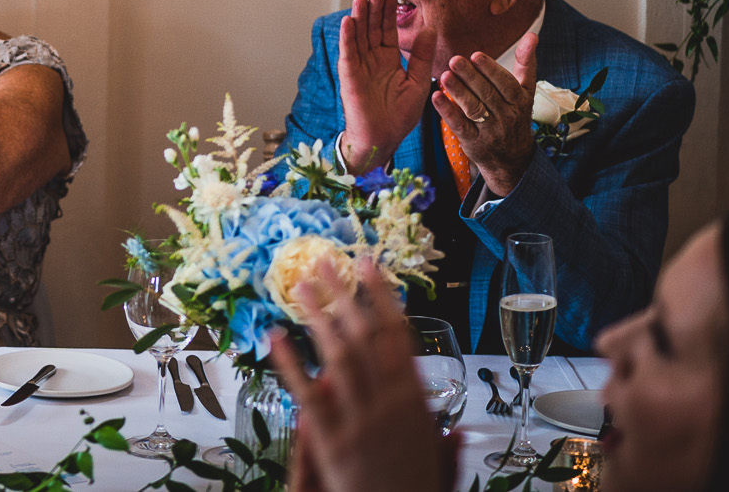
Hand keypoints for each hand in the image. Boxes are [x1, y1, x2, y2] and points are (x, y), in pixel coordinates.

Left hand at [271, 257, 456, 491]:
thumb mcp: (438, 467)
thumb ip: (444, 445)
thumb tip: (455, 432)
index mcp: (415, 402)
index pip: (398, 336)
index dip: (381, 297)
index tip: (368, 264)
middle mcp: (388, 404)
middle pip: (364, 338)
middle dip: (344, 296)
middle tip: (324, 261)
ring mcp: (359, 421)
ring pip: (337, 358)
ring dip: (318, 317)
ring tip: (300, 286)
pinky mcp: (331, 441)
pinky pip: (306, 394)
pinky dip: (289, 363)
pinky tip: (273, 337)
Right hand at [338, 0, 433, 172]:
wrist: (383, 138)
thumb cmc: (400, 115)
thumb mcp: (419, 81)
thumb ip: (423, 56)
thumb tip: (431, 29)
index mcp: (389, 60)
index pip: (388, 32)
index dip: (389, 15)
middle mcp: (372, 59)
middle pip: (371, 29)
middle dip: (374, 10)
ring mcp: (359, 65)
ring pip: (358, 36)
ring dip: (359, 17)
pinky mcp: (349, 74)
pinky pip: (348, 52)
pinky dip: (348, 37)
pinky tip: (349, 21)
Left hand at [436, 32, 538, 197]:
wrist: (512, 158)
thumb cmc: (515, 115)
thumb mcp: (526, 91)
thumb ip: (526, 63)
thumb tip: (532, 35)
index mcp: (520, 101)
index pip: (506, 84)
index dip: (491, 70)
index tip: (476, 55)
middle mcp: (506, 116)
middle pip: (487, 95)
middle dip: (470, 77)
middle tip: (454, 60)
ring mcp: (490, 130)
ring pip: (474, 109)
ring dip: (458, 92)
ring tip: (444, 76)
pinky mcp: (473, 141)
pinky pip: (459, 125)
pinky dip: (447, 111)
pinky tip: (435, 97)